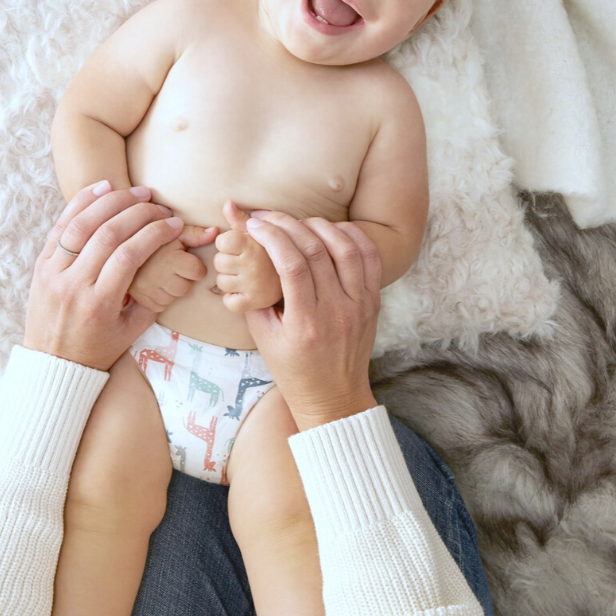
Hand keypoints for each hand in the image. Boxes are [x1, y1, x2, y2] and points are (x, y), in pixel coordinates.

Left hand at [23, 181, 187, 370]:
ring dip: (111, 201)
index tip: (174, 224)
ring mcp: (53, 272)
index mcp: (98, 304)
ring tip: (136, 192)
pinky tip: (102, 188)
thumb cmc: (97, 349)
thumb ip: (152, 297)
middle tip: (159, 205)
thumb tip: (177, 260)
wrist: (51, 365)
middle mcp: (72, 285)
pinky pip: (61, 226)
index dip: (155, 234)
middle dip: (138, 213)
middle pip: (107, 234)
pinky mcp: (41, 264)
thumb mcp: (131, 331)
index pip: (129, 255)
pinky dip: (81, 203)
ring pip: (81, 224)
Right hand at [130, 222, 217, 311]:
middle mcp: (158, 276)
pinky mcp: (141, 300)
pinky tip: (155, 284)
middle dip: (182, 278)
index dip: (195, 266)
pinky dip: (161, 297)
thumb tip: (216, 231)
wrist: (123, 250)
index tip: (184, 259)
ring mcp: (148, 290)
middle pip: (186, 287)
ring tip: (161, 274)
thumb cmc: (155, 241)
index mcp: (170, 258)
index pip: (198, 272)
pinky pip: (161, 305)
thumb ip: (196, 234)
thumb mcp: (175, 232)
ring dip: (172, 288)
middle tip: (170, 266)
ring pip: (174, 297)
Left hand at [214, 201, 283, 311]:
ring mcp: (254, 286)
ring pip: (221, 282)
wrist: (301, 281)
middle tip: (249, 264)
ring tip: (250, 277)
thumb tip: (227, 203)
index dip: (229, 243)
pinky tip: (248, 293)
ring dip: (231, 281)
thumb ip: (241, 219)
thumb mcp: (260, 233)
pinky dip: (234, 299)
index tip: (244, 247)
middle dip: (229, 262)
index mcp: (255, 244)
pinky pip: (229, 302)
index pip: (223, 241)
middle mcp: (254, 265)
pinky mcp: (254, 304)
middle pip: (219, 262)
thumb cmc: (274, 253)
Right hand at [242, 211, 381, 430]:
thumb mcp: (264, 340)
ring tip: (298, 221)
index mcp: (306, 324)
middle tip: (269, 216)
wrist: (335, 399)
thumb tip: (242, 258)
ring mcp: (359, 305)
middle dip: (288, 224)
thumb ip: (254, 299)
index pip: (291, 265)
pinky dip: (352, 236)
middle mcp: (337, 311)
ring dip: (320, 225)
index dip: (272, 237)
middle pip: (316, 250)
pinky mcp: (373, 301)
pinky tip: (331, 229)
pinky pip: (369, 257)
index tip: (255, 225)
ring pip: (345, 248)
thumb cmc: (294, 372)